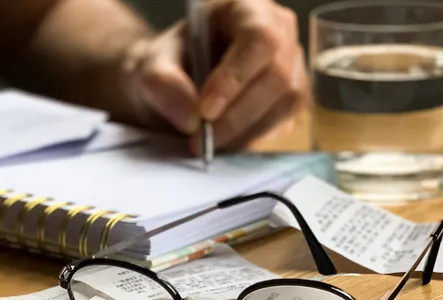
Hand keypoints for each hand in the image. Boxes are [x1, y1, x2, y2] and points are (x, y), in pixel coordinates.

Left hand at [122, 0, 306, 152]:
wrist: (174, 84)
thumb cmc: (168, 65)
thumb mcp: (151, 68)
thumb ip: (163, 85)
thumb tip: (191, 118)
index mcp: (246, 9)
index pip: (258, 39)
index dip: (235, 77)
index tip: (205, 112)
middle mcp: (278, 31)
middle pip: (277, 76)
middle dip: (237, 115)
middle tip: (201, 139)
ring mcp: (291, 64)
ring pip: (286, 103)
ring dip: (245, 132)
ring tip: (208, 143)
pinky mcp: (291, 96)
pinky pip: (284, 122)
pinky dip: (253, 139)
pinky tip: (225, 141)